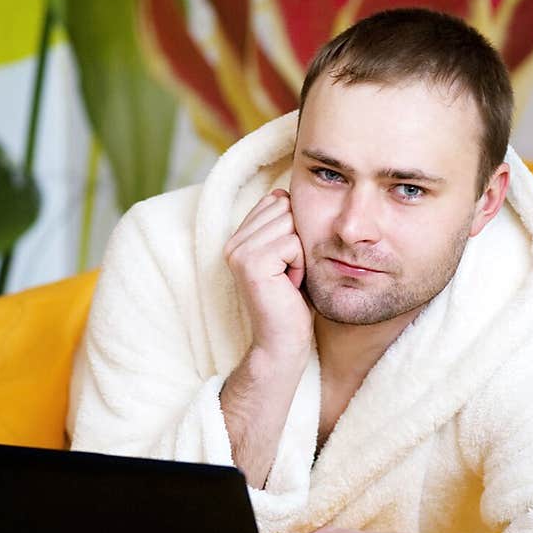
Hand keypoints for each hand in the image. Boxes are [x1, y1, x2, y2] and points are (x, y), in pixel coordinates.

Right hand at [223, 188, 312, 361]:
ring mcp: (239, 251)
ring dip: (300, 253)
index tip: (286, 262)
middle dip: (298, 239)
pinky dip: (300, 265)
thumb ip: (283, 224)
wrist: (283, 341)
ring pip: (290, 223)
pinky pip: (293, 243)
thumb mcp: (289, 254)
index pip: (276, 200)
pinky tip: (289, 285)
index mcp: (238, 237)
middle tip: (288, 273)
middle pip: (284, 207)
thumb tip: (286, 190)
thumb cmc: (293, 301)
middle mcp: (233, 242)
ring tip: (288, 279)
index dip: (293, 229)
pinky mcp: (251, 263)